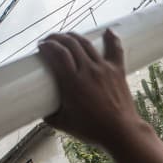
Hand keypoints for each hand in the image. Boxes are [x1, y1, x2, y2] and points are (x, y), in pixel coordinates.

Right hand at [38, 30, 143, 147]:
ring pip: (87, 44)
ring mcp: (104, 69)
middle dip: (56, 38)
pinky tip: (108, 31)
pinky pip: (115, 50)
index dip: (47, 46)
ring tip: (66, 37)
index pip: (57, 53)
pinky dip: (111, 38)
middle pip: (70, 44)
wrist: (121, 132)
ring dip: (74, 36)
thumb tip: (41, 111)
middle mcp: (88, 70)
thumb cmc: (92, 129)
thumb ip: (49, 116)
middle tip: (49, 41)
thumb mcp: (64, 124)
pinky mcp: (118, 71)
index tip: (41, 47)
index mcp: (72, 82)